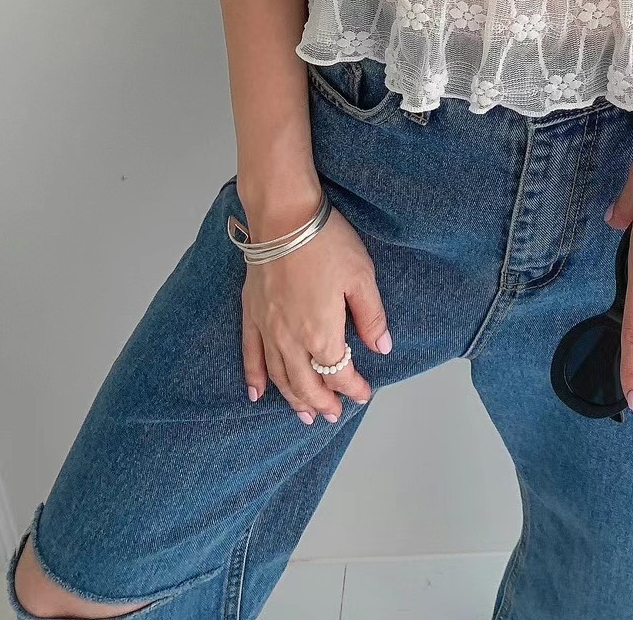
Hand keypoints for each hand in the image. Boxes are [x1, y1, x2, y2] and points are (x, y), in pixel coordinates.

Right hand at [239, 194, 391, 424]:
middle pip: (307, 384)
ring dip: (293, 399)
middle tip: (334, 415)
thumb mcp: (362, 277)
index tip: (365, 394)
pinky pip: (251, 354)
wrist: (284, 216)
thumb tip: (382, 348)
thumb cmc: (326, 242)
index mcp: (322, 333)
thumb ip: (371, 317)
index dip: (353, 388)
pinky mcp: (251, 313)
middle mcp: (291, 339)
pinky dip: (254, 377)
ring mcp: (268, 328)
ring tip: (304, 415)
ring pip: (280, 376)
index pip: (339, 373)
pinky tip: (257, 393)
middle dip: (323, 403)